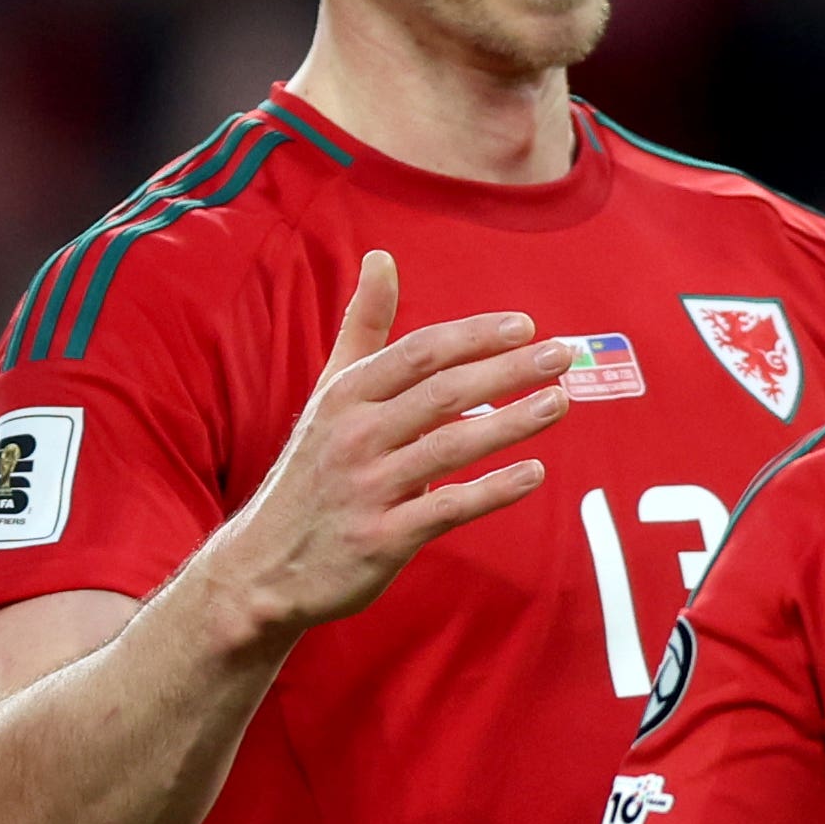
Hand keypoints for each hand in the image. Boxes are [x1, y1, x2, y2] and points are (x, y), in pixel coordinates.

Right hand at [204, 252, 572, 645]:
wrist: (263, 566)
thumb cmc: (311, 471)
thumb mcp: (329, 394)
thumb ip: (363, 328)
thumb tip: (383, 257)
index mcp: (345, 397)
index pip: (418, 353)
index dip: (473, 336)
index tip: (525, 326)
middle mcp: (354, 437)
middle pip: (442, 393)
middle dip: (507, 370)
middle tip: (562, 356)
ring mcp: (368, 489)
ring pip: (452, 447)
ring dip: (512, 422)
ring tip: (560, 403)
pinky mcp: (381, 539)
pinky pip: (448, 509)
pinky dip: (493, 490)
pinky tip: (534, 474)